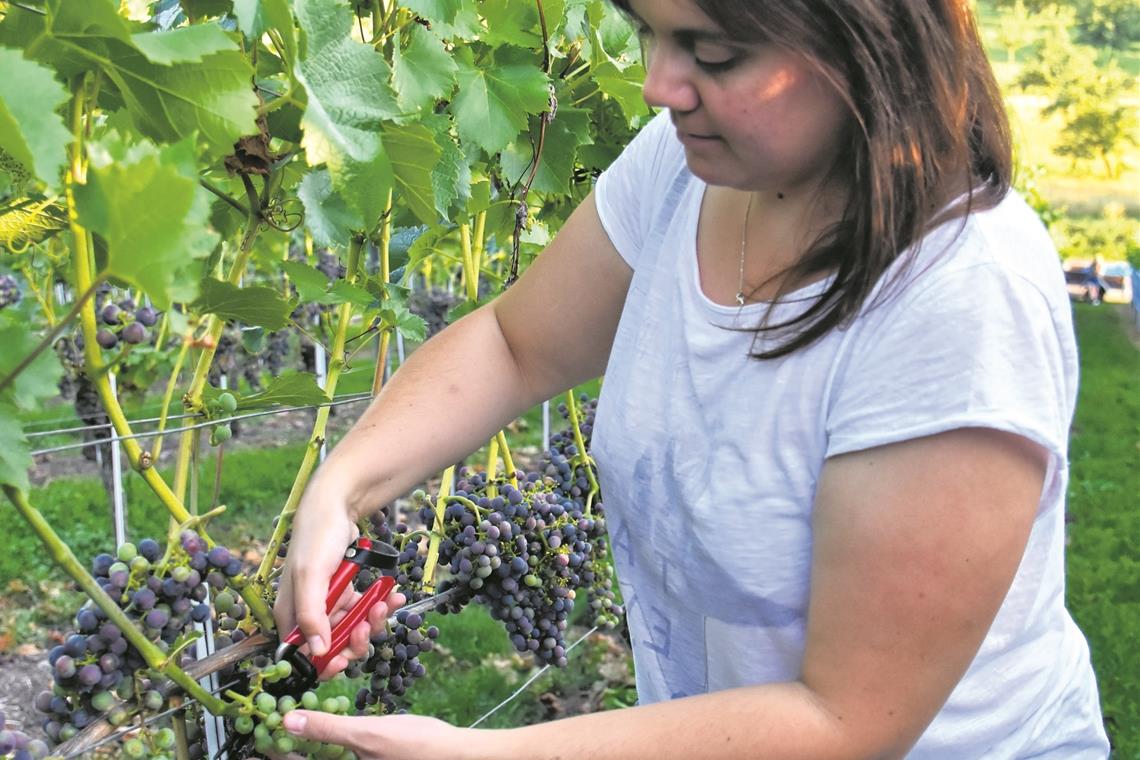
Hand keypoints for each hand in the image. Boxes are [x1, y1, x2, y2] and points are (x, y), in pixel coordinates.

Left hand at [271, 712, 476, 759]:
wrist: (454, 754)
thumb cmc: (415, 748)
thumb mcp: (368, 734)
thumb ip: (328, 729)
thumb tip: (286, 721)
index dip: (272, 749)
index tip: (257, 732)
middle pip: (305, 758)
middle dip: (289, 740)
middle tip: (273, 719)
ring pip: (320, 753)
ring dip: (307, 737)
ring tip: (294, 715)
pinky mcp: (366, 759)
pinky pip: (337, 750)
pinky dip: (327, 736)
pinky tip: (327, 719)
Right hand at [272, 476, 404, 678]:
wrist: (337, 506)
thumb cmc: (318, 538)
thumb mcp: (311, 575)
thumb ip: (311, 614)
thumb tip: (316, 652)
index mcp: (291, 614)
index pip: (303, 655)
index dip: (324, 663)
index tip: (345, 661)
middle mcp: (308, 613)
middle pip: (333, 646)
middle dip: (356, 638)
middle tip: (370, 624)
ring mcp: (329, 603)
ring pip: (353, 629)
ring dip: (373, 620)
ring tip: (386, 602)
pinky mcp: (346, 593)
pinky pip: (364, 610)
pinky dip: (379, 606)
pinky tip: (393, 596)